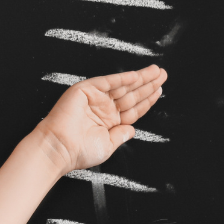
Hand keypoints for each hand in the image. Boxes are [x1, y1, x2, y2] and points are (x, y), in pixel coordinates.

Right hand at [33, 65, 166, 173]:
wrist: (60, 148)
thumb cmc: (80, 151)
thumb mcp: (108, 146)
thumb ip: (121, 135)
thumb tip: (132, 130)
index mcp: (109, 122)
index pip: (134, 108)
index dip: (147, 99)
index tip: (159, 91)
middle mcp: (104, 108)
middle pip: (131, 94)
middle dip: (148, 84)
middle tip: (163, 74)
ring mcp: (96, 98)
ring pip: (123, 86)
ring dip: (140, 78)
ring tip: (156, 71)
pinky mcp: (86, 90)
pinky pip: (108, 82)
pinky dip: (122, 78)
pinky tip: (136, 75)